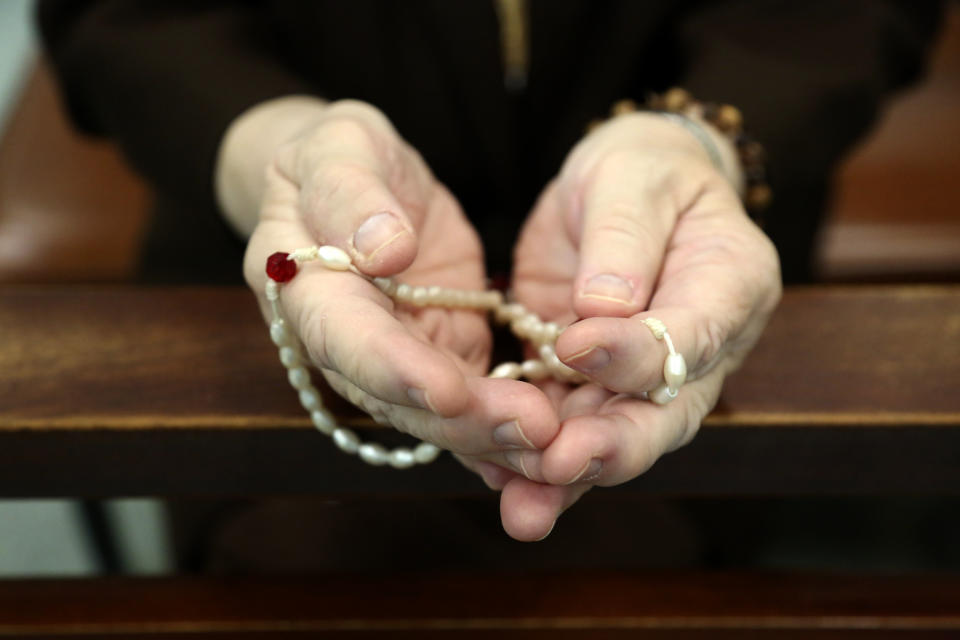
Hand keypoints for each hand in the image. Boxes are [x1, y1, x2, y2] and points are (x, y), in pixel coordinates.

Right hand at [238, 100, 559, 508]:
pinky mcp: (438, 356)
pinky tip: (545, 453)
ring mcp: (392, 356)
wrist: (362, 183)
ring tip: (552, 443)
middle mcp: (342, 341)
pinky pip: (466, 404)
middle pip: (393, 396)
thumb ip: (350, 192)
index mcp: (303, 287)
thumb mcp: (340, 143)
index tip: (446, 389)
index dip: (392, 368)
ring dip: (489, 434)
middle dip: (460, 419)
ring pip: (432, 413)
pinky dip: (499, 431)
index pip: (343, 336)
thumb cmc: (341, 155)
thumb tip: (381, 250)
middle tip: (530, 429)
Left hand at [497, 112, 780, 539]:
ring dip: (569, 476)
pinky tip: (501, 487)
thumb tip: (606, 306)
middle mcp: (699, 346)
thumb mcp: (632, 175)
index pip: (693, 334)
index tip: (577, 346)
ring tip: (525, 510)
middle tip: (562, 465)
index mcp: (730, 283)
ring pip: (616, 436)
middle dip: (612, 446)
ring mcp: (645, 375)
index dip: (637, 351)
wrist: (623, 190)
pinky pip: (570, 428)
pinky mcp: (592, 385)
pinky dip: (535, 459)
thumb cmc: (642, 170)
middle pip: (666, 413)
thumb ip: (625, 236)